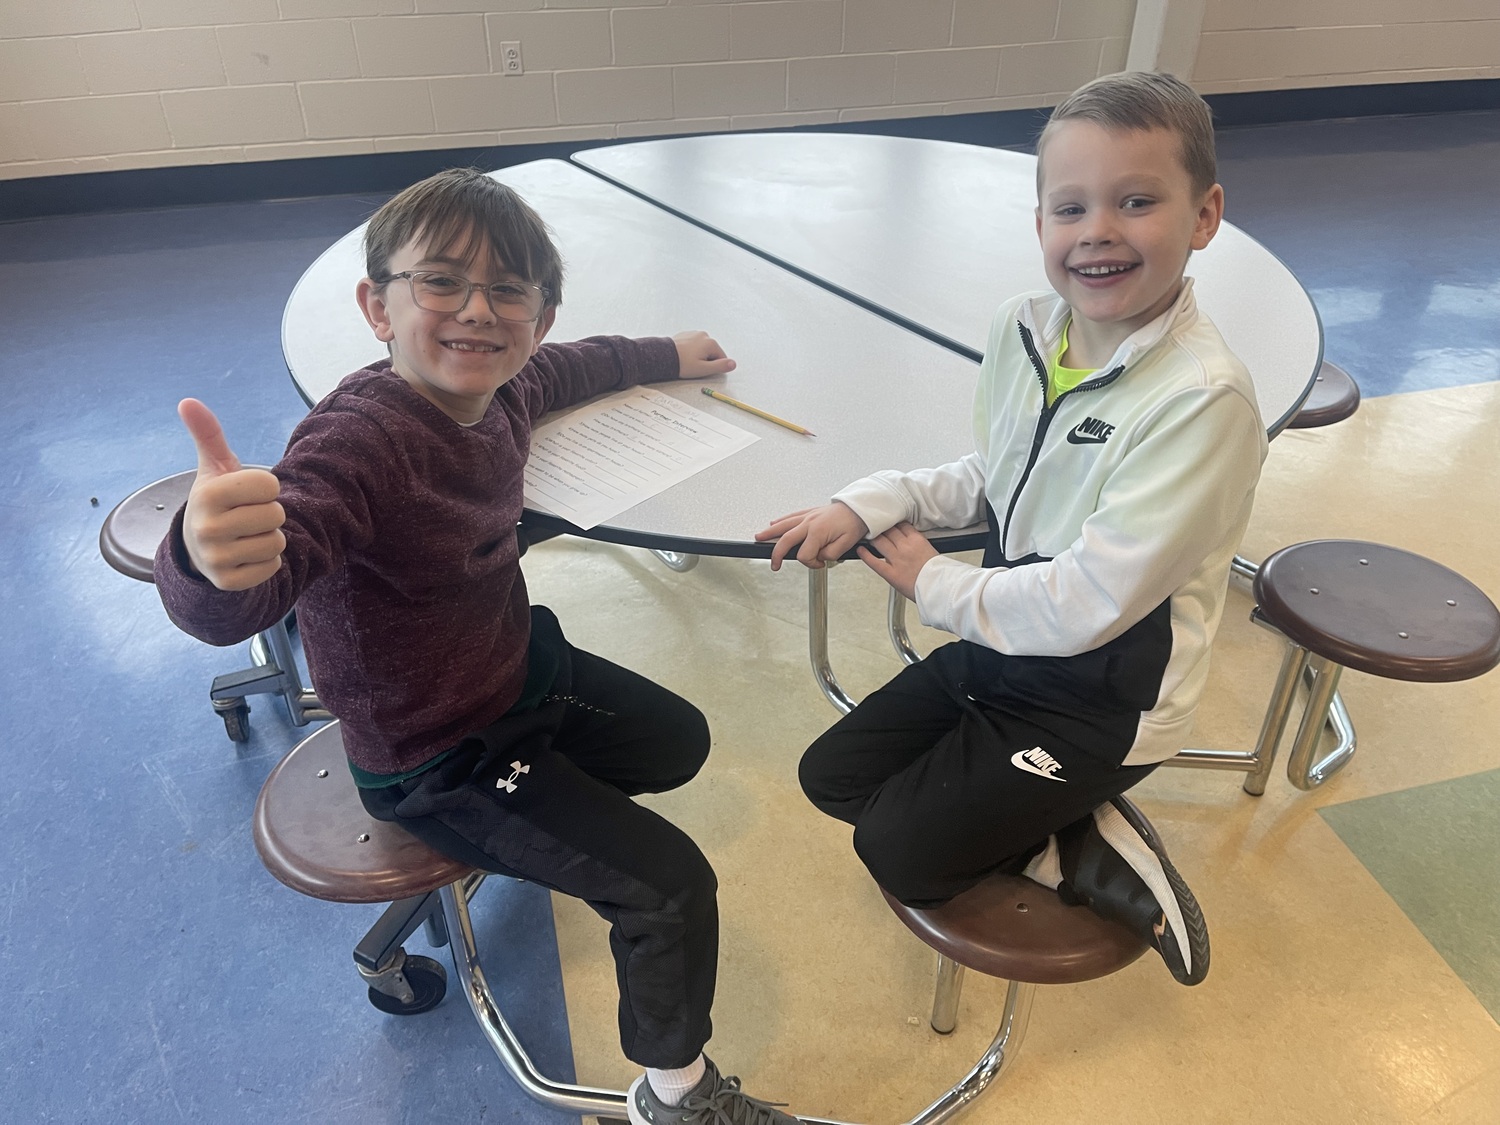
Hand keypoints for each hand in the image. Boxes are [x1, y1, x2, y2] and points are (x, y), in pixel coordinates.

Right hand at [178, 398, 285, 590]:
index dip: (265, 488)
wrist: (197, 548)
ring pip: (277, 543)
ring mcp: (216, 559)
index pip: (269, 486)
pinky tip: (245, 555)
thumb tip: (187, 401)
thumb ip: (208, 435)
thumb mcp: (214, 467)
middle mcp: (207, 529)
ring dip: (268, 538)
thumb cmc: (217, 501)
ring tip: (245, 535)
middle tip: (246, 516)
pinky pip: (273, 567)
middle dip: (268, 514)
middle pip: (276, 515)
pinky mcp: (229, 582)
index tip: (246, 492)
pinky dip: (266, 562)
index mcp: (207, 495)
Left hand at [673, 331, 735, 378]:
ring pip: (703, 348)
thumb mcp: (703, 369)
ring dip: (698, 355)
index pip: (721, 358)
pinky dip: (691, 350)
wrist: (663, 357)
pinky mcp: (686, 334)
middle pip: (712, 352)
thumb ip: (720, 366)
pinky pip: (693, 344)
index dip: (713, 366)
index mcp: (711, 343)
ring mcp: (694, 333)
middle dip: (705, 360)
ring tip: (687, 361)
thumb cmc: (683, 364)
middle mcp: (704, 335)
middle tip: (693, 366)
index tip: (701, 369)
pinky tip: (683, 355)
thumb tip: (733, 364)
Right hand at [755, 502, 868, 571]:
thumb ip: (830, 554)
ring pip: (783, 525)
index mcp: (818, 532)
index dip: (811, 563)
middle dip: (777, 553)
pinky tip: (774, 523)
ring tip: (759, 538)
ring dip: (770, 532)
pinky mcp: (810, 512)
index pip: (805, 555)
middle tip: (774, 564)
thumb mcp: (846, 545)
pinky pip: (791, 516)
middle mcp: (810, 523)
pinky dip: (781, 521)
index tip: (820, 563)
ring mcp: (808, 516)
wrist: (860, 508)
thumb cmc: (855, 524)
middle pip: (786, 539)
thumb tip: (819, 556)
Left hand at [857, 522, 937, 600]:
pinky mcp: (891, 573)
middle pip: (888, 530)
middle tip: (875, 526)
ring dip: (872, 538)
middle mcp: (905, 547)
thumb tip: (910, 540)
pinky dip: (865, 555)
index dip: (893, 522)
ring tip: (868, 536)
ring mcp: (897, 560)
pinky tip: (861, 550)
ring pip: (879, 542)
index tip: (889, 521)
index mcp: (917, 540)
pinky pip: (874, 562)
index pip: (901, 524)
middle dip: (881, 527)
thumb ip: (918, 544)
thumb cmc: (938, 573)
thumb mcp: (931, 550)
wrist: (939, 587)